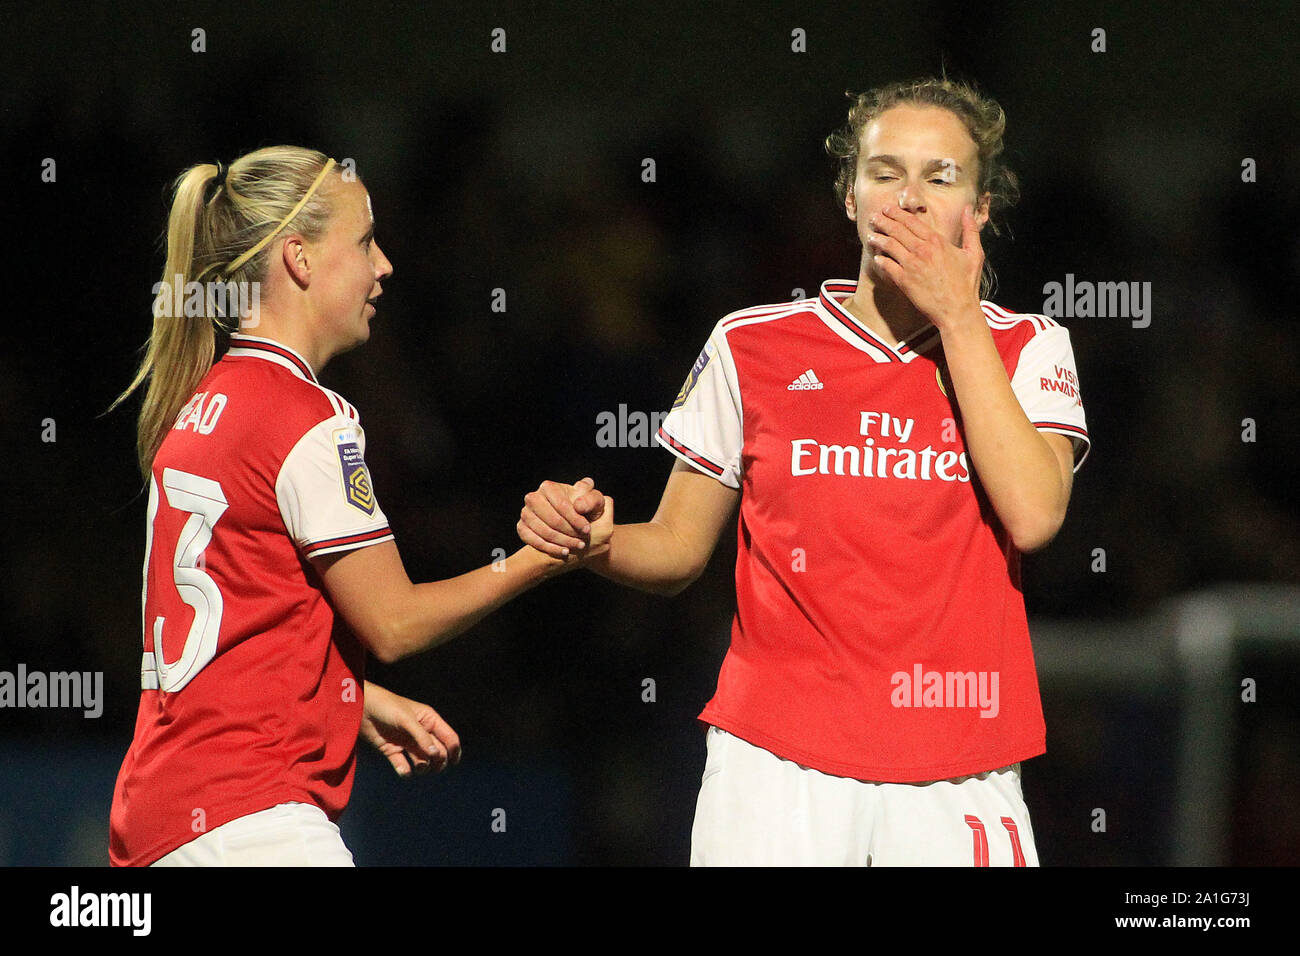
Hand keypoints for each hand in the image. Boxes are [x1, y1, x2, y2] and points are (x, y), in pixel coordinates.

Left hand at [361, 681, 461, 776]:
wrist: (362, 708)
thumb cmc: (387, 707)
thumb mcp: (407, 720)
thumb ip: (422, 737)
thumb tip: (435, 755)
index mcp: (429, 720)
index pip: (448, 737)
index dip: (454, 750)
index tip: (453, 762)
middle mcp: (420, 732)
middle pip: (438, 752)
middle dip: (437, 761)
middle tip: (430, 763)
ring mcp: (407, 742)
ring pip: (422, 760)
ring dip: (423, 767)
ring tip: (418, 767)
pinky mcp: (392, 750)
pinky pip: (403, 765)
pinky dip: (405, 770)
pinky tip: (404, 771)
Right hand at [518, 477, 614, 563]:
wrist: (573, 522)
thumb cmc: (585, 509)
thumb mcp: (594, 502)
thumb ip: (592, 499)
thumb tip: (579, 506)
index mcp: (548, 487)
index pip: (562, 505)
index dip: (575, 519)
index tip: (587, 529)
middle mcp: (533, 498)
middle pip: (552, 520)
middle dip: (569, 532)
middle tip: (583, 541)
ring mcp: (525, 513)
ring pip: (544, 532)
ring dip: (562, 542)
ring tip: (577, 547)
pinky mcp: (521, 528)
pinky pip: (533, 541)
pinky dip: (550, 548)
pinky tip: (565, 552)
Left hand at [866, 204, 984, 330]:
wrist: (958, 310)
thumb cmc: (967, 284)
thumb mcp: (975, 253)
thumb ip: (970, 229)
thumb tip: (968, 209)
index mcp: (937, 241)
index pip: (912, 222)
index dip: (897, 214)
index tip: (888, 209)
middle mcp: (922, 250)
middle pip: (897, 230)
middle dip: (883, 221)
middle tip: (873, 216)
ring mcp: (911, 265)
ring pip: (889, 245)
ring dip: (878, 238)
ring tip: (870, 234)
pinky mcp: (904, 281)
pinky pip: (887, 266)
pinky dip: (880, 259)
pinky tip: (876, 257)